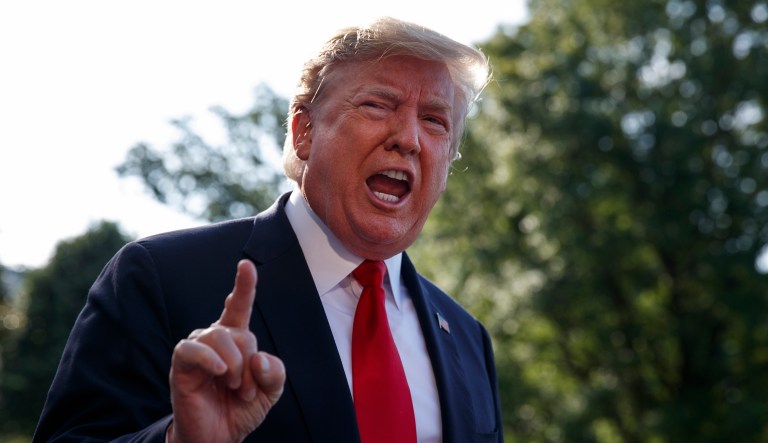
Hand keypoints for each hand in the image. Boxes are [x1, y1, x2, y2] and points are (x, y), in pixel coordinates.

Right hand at [168, 259, 285, 442]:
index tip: (246, 264)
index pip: (240, 306)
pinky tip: (220, 372)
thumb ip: (274, 371)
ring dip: (234, 366)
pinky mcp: (181, 363)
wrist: (219, 436)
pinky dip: (211, 359)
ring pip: (219, 336)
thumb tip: (258, 359)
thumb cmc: (242, 409)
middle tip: (247, 390)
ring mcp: (197, 348)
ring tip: (234, 387)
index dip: (244, 285)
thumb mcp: (271, 391)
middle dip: (250, 363)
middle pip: (240, 332)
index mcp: (238, 339)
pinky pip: (193, 349)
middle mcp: (216, 338)